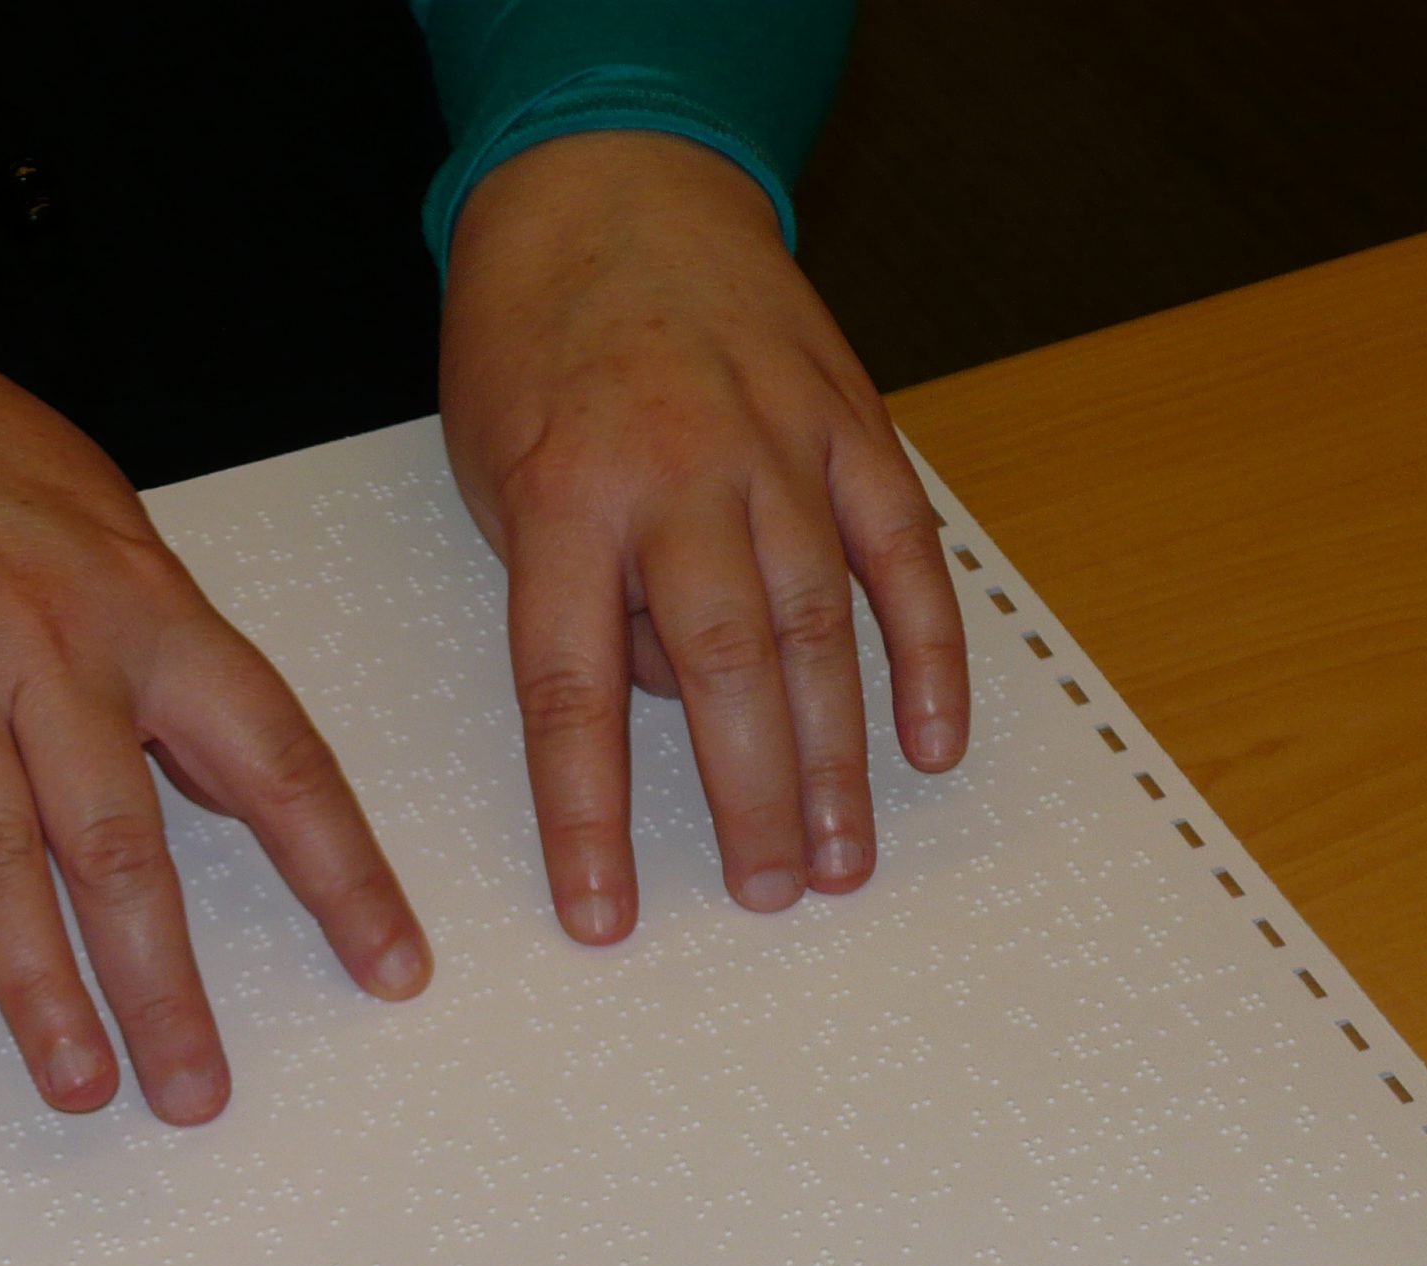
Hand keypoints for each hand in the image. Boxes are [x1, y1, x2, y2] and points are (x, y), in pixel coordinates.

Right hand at [0, 324, 430, 1123]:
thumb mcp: (108, 540)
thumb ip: (166, 660)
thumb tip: (225, 770)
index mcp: (147, 616)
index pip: (275, 759)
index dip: (342, 873)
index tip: (393, 969)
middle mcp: (52, 649)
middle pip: (125, 841)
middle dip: (167, 982)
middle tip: (194, 1091)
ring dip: (35, 980)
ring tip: (74, 1079)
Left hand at [438, 131, 969, 941]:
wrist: (611, 191)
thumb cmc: (532, 350)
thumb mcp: (495, 478)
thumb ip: (576, 594)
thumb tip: (666, 706)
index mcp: (563, 501)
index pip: (568, 693)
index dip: (587, 816)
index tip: (601, 913)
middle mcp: (678, 478)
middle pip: (721, 669)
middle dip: (749, 797)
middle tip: (769, 893)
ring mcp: (780, 447)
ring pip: (820, 627)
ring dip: (837, 756)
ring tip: (841, 861)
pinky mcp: (854, 424)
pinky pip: (903, 554)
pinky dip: (926, 653)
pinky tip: (930, 742)